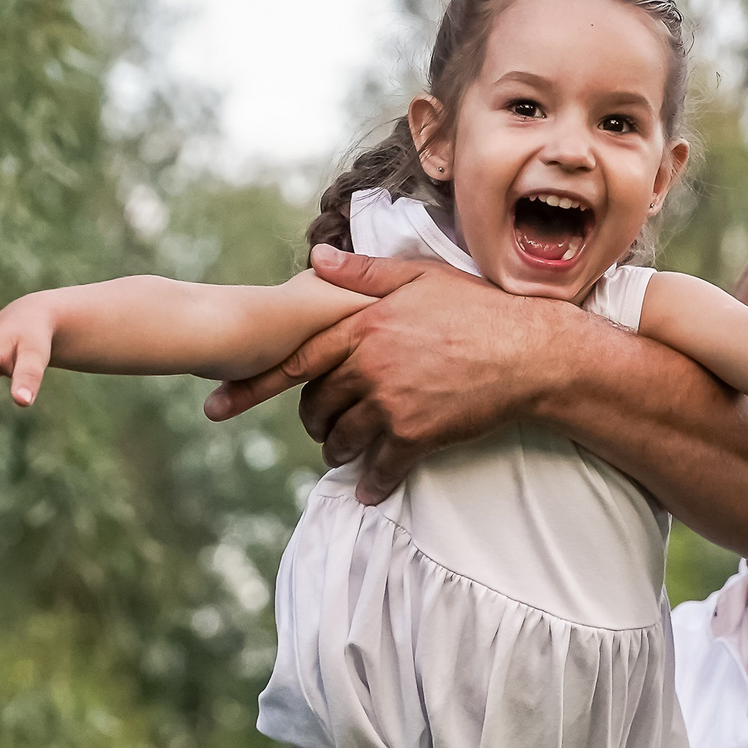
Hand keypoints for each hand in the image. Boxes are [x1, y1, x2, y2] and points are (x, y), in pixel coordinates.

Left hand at [205, 246, 573, 502]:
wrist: (532, 354)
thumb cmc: (480, 309)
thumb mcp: (421, 276)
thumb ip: (364, 272)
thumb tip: (316, 259)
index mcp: (363, 325)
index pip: (292, 360)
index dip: (249, 386)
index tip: (216, 406)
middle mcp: (369, 366)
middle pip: (314, 404)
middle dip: (311, 419)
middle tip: (318, 425)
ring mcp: (391, 403)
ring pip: (341, 437)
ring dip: (335, 449)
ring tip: (342, 451)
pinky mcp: (416, 435)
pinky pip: (379, 467)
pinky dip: (371, 481)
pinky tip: (369, 488)